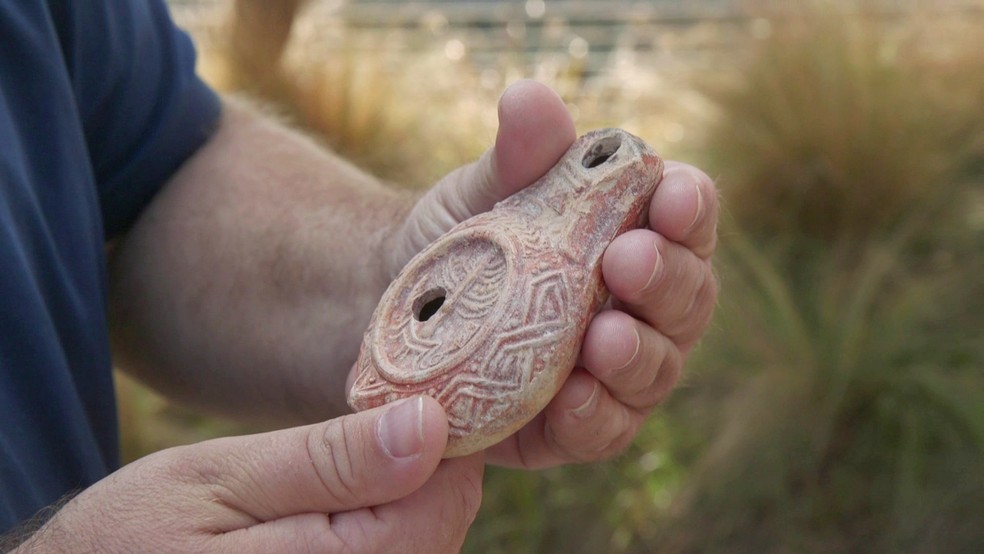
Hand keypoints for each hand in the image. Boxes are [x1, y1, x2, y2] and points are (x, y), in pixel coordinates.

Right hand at [15, 398, 482, 552]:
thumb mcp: (221, 478)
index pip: (439, 505)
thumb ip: (329, 461)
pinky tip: (343, 507)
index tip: (414, 397)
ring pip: (426, 548)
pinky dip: (387, 529)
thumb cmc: (136, 533)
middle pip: (442, 529)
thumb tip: (430, 425)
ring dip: (405, 500)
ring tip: (344, 468)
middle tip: (372, 424)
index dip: (444, 442)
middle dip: (424, 469)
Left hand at [386, 80, 718, 468]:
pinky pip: (605, 429)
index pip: (685, 216)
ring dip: (638, 354)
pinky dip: (595, 414)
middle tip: (626, 261)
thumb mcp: (483, 192)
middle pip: (688, 295)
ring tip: (603, 339)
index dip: (691, 206)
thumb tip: (529, 98)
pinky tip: (571, 397)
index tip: (672, 194)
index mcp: (636, 234)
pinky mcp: (574, 424)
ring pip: (658, 369)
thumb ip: (519, 154)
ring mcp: (614, 371)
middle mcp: (641, 305)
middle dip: (666, 278)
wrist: (391, 310)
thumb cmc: (462, 241)